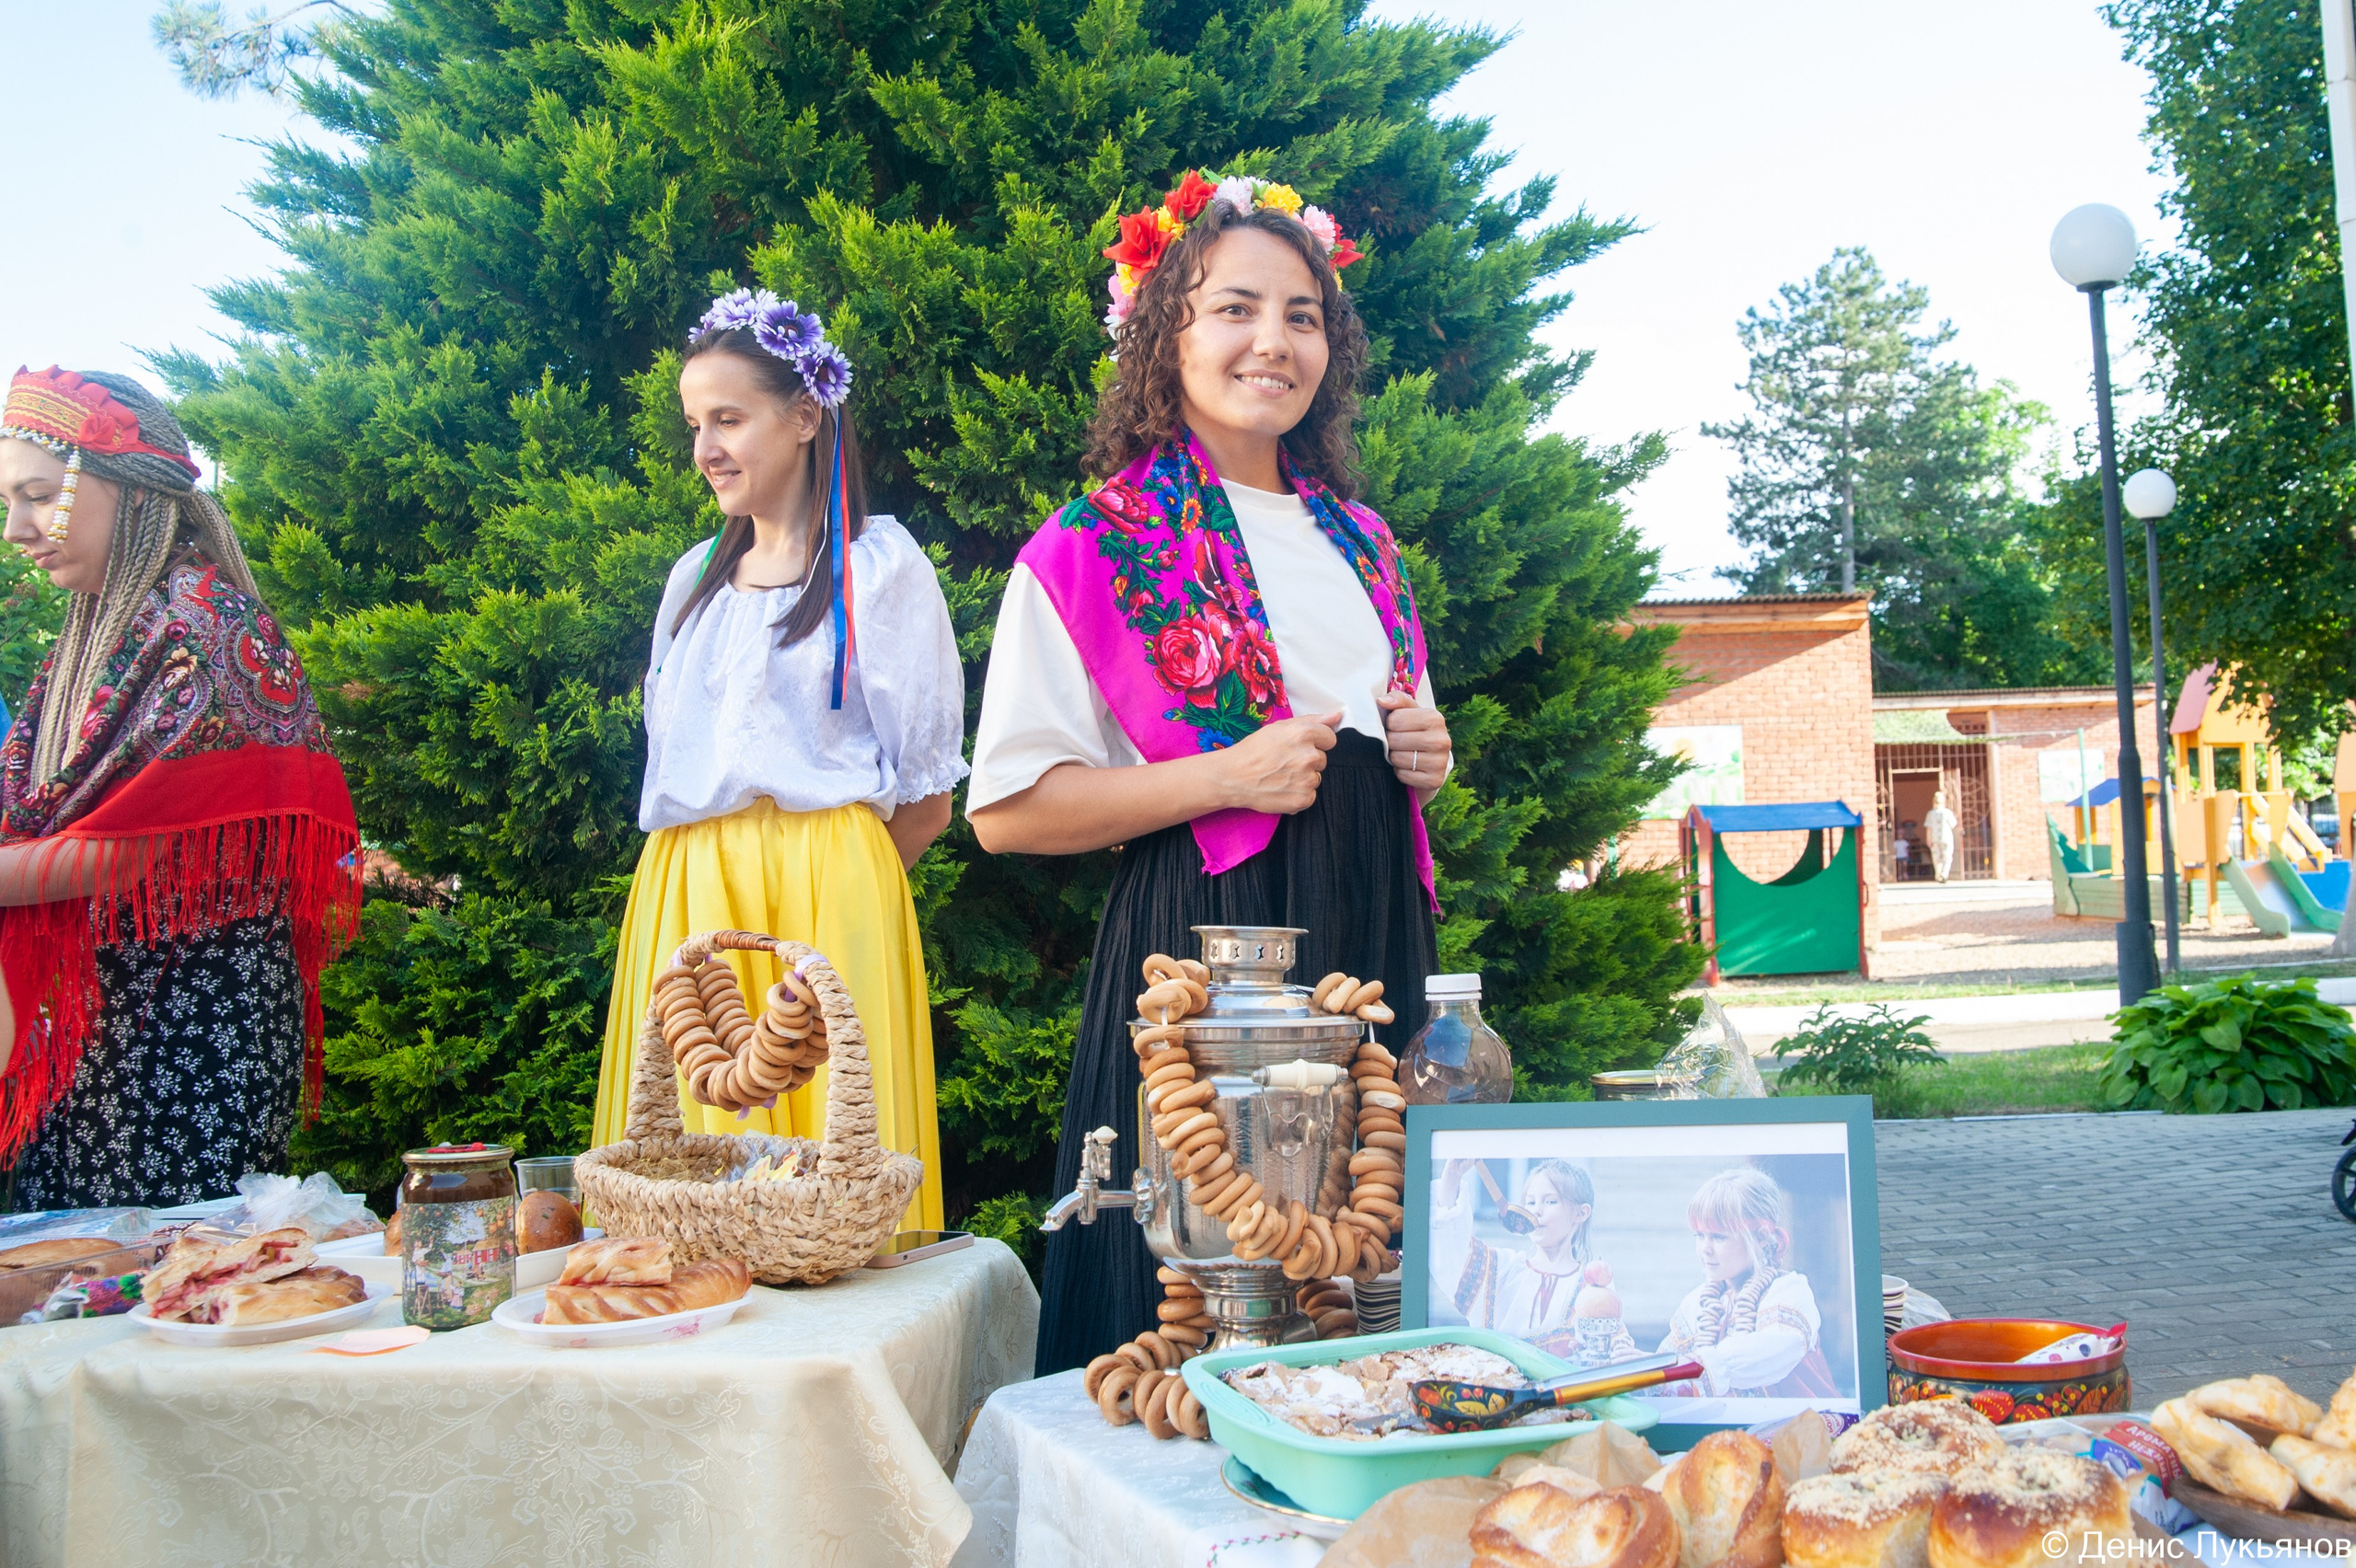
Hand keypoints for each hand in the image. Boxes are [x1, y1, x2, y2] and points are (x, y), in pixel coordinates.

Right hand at [1219, 711, 1339, 814]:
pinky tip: (1282, 788)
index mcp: (1304, 734)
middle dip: (1307, 760)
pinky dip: (1299, 794)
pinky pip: (1311, 795)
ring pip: (1316, 777)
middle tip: (1284, 762)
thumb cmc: (1253, 750)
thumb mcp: (1280, 727)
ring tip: (1281, 776)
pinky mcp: (1303, 799)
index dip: (1315, 742)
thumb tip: (1337, 715)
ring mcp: (1307, 779)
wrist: (1233, 777)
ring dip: (1303, 777)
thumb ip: (1312, 720)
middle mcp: (1309, 756)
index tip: (1300, 747)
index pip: (1329, 738)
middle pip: (1321, 759)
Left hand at [1378, 689, 1451, 793]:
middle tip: (1397, 742)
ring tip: (1402, 753)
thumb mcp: (1408, 711)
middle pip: (1395, 740)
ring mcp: (1440, 762)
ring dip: (1394, 757)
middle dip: (1390, 741)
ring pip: (1398, 759)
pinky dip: (1400, 772)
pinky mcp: (1435, 780)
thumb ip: (1396, 700)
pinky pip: (1403, 775)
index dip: (1389, 724)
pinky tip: (1408, 767)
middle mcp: (1442, 740)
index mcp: (1435, 718)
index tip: (1396, 726)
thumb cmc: (1414, 729)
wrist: (1430, 758)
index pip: (1395, 720)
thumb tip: (1381, 701)